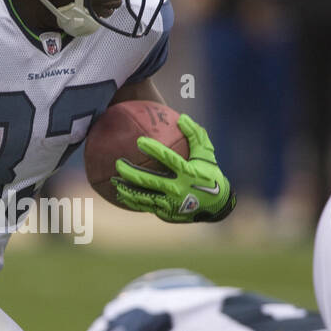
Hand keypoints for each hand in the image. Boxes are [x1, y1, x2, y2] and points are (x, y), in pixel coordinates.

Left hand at [112, 113, 234, 222]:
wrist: (216, 206)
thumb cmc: (210, 174)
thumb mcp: (207, 154)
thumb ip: (196, 135)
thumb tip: (182, 117)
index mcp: (187, 172)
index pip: (168, 159)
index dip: (154, 150)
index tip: (139, 141)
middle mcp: (178, 188)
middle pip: (149, 180)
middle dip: (131, 172)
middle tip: (118, 163)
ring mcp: (170, 203)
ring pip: (143, 196)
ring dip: (126, 189)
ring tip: (113, 180)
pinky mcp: (166, 213)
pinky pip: (145, 206)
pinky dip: (132, 200)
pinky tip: (121, 194)